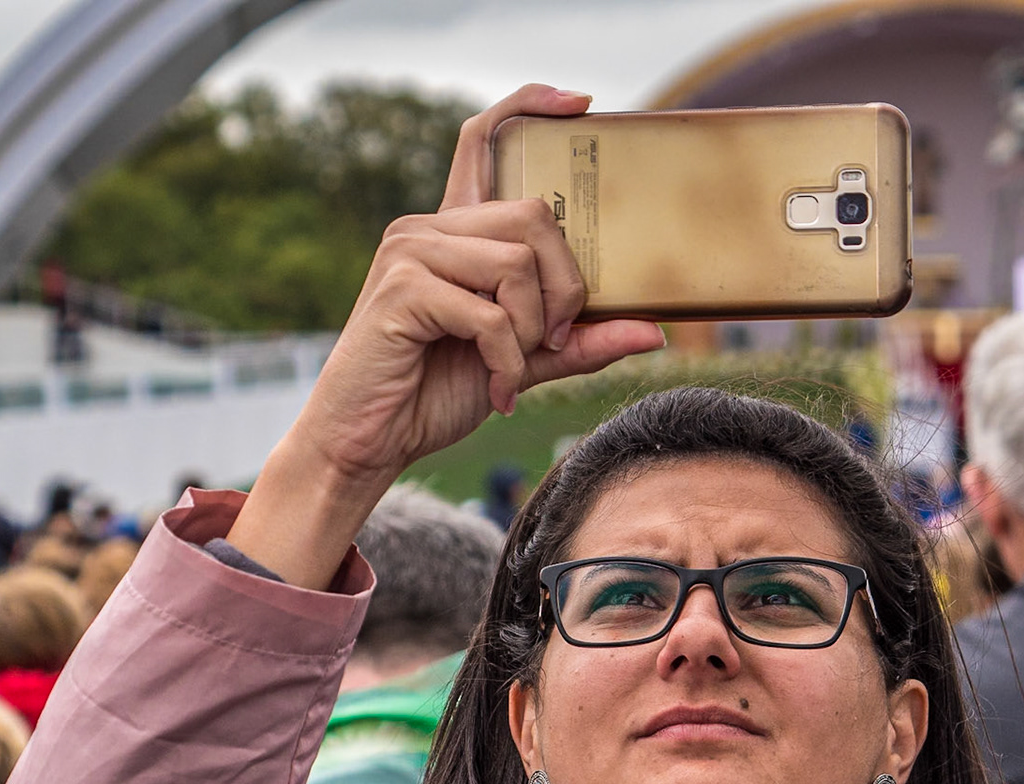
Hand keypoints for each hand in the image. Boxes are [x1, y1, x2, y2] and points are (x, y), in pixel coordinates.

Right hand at [226, 83, 665, 587]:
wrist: (368, 442)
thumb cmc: (434, 394)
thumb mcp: (523, 363)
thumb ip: (580, 342)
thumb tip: (654, 331)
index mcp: (454, 231)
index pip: (483, 140)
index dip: (526, 107)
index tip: (577, 101)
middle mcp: (428, 227)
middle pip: (532, 215)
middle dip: (563, 285)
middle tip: (553, 339)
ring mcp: (410, 253)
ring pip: (515, 263)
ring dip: (531, 330)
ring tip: (511, 369)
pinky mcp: (401, 290)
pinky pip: (488, 314)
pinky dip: (506, 360)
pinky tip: (496, 389)